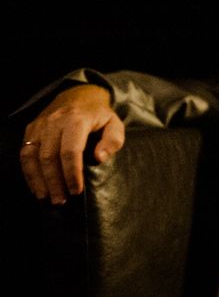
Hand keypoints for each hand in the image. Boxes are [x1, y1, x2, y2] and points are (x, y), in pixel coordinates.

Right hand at [20, 85, 123, 204]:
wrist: (79, 96)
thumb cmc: (99, 115)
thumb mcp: (115, 124)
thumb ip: (112, 141)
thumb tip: (99, 158)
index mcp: (76, 119)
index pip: (70, 150)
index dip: (72, 173)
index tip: (76, 191)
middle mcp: (54, 121)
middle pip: (49, 157)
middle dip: (54, 182)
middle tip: (61, 201)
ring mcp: (39, 126)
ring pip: (32, 157)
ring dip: (39, 181)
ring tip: (48, 199)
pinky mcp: (30, 130)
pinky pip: (25, 154)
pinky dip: (29, 173)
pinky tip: (37, 188)